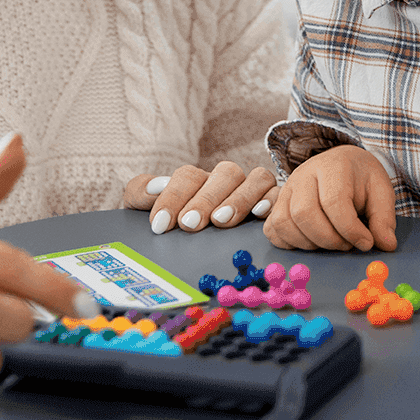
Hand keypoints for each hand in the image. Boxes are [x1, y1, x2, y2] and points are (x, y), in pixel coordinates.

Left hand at [122, 161, 276, 233]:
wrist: (189, 246)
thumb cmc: (174, 226)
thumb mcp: (149, 209)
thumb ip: (141, 193)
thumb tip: (152, 189)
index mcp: (197, 180)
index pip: (188, 176)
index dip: (174, 197)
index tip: (161, 224)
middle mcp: (227, 181)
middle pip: (225, 173)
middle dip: (206, 199)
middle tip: (189, 224)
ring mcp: (253, 190)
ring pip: (256, 178)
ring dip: (239, 199)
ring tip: (221, 221)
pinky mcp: (275, 202)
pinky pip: (279, 193)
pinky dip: (271, 200)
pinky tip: (259, 214)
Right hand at [261, 145, 397, 252]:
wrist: (342, 163)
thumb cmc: (361, 179)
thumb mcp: (381, 191)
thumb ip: (384, 218)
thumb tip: (386, 245)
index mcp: (332, 166)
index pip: (334, 202)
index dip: (350, 229)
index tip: (366, 243)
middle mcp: (303, 175)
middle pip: (304, 213)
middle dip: (329, 239)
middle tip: (347, 245)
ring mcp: (286, 189)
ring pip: (284, 223)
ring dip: (309, 243)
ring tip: (331, 242)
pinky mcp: (276, 204)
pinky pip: (272, 229)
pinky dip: (289, 243)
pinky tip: (311, 242)